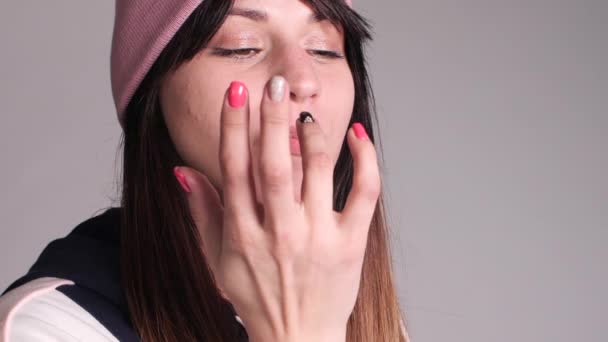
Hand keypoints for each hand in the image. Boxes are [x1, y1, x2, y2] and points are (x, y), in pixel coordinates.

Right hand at [175, 76, 380, 341]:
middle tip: (273, 85)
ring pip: (315, 172)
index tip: (237, 93)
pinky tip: (357, 134)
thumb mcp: (219, 260)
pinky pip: (364, 193)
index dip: (233, 127)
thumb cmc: (257, 298)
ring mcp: (318, 237)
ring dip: (310, 136)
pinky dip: (364, 160)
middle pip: (273, 165)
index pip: (234, 169)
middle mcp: (279, 232)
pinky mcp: (350, 243)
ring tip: (303, 113)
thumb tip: (183, 171)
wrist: (297, 339)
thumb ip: (203, 213)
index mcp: (243, 234)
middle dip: (271, 119)